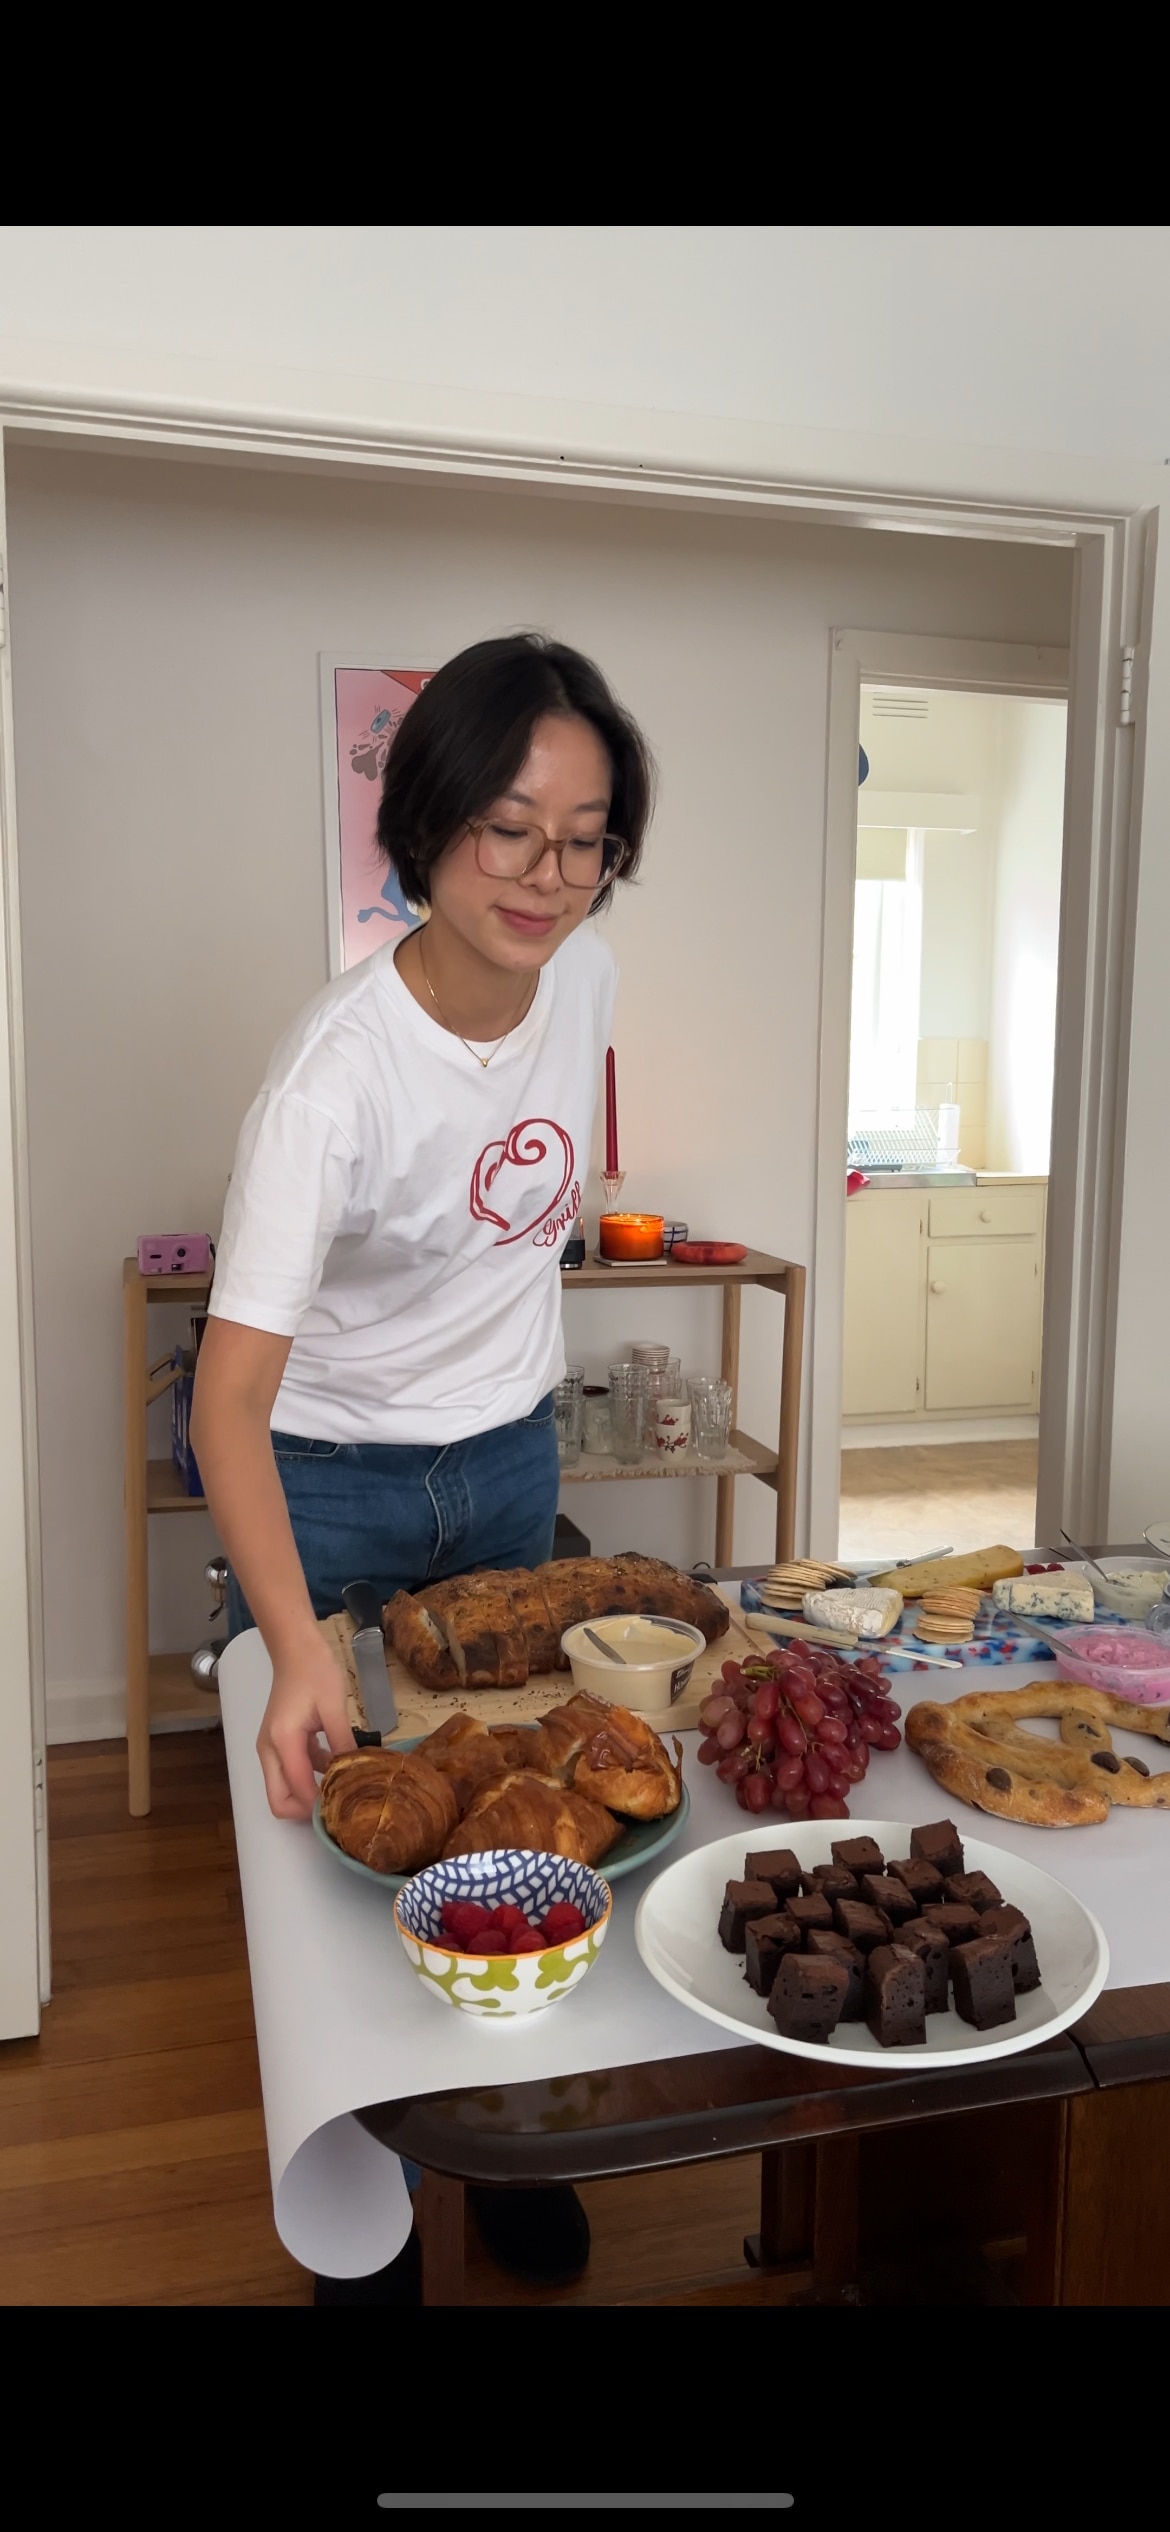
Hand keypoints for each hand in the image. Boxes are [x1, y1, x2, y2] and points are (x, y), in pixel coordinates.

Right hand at [257, 1633, 355, 1819]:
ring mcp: (271, 1749)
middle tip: (339, 1803)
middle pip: (279, 1801)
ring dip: (309, 1793)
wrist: (296, 1650)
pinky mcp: (278, 1744)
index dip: (319, 1804)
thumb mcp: (335, 1707)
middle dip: (306, 1809)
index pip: (297, 1790)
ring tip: (343, 1787)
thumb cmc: (315, 1672)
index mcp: (282, 1741)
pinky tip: (336, 1763)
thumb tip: (356, 1773)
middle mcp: (269, 1750)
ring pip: (283, 1790)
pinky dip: (310, 1776)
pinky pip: (291, 1773)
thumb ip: (343, 1743)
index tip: (345, 1806)